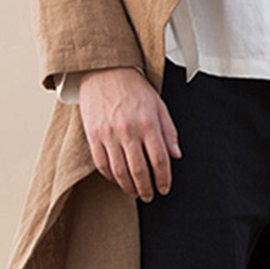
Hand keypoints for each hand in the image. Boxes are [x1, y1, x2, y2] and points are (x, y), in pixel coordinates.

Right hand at [78, 66, 181, 201]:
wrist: (105, 71)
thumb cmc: (134, 88)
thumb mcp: (158, 105)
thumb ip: (169, 131)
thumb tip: (176, 155)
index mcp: (148, 123)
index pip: (159, 159)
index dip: (164, 178)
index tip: (165, 188)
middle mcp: (128, 131)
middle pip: (140, 170)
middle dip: (147, 188)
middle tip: (150, 196)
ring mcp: (108, 134)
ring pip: (120, 172)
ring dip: (129, 187)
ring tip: (135, 193)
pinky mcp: (93, 136)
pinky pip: (102, 164)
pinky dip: (111, 177)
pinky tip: (118, 180)